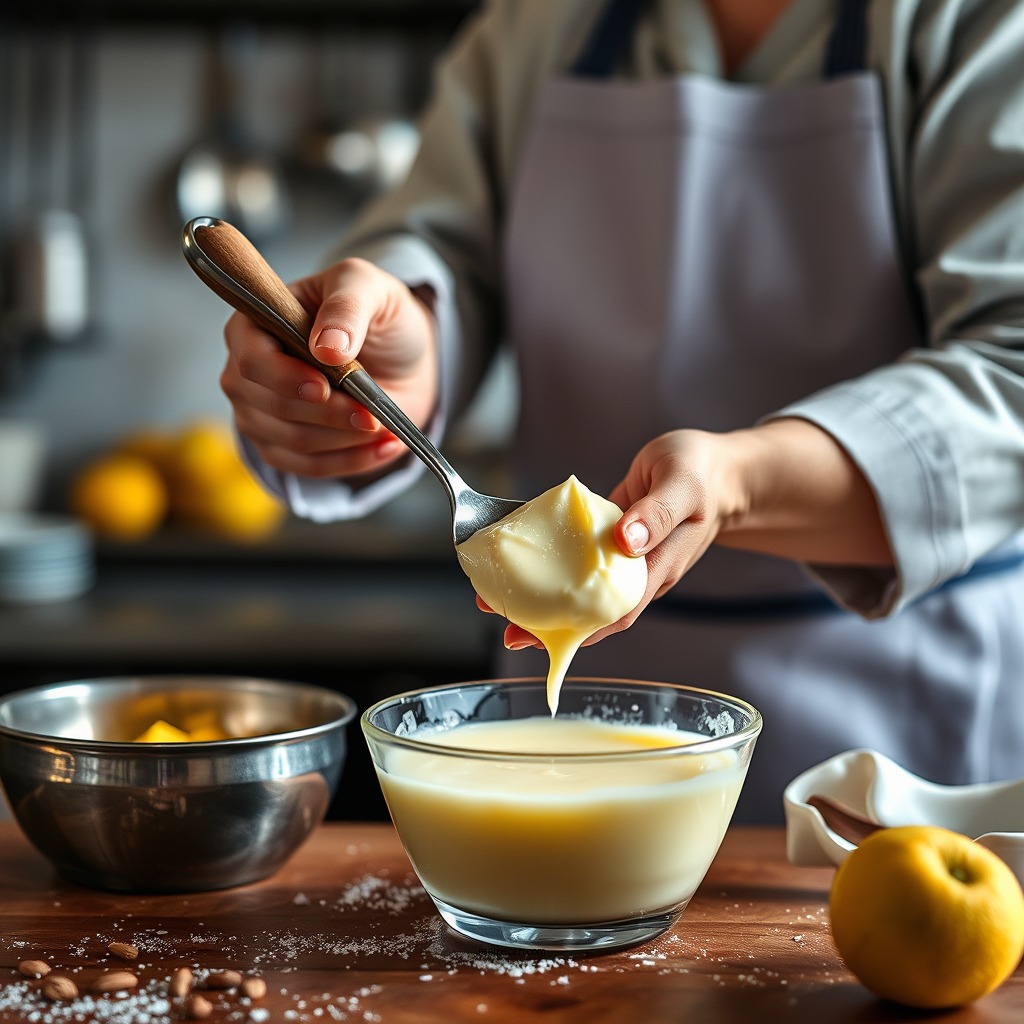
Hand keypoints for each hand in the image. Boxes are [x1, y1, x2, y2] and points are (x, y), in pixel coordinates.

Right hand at [220, 257, 437, 479]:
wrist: (402, 358)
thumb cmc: (377, 315)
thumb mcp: (370, 289)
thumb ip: (347, 306)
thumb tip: (326, 346)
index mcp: (255, 323)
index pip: (251, 359)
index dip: (284, 378)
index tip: (324, 387)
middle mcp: (247, 372)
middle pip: (273, 407)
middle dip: (330, 414)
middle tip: (372, 413)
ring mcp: (260, 413)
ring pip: (294, 441)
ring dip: (345, 439)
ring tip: (383, 425)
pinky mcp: (283, 447)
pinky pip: (309, 467)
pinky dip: (351, 461)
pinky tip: (384, 445)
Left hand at [500, 420, 892, 648]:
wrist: (721, 470)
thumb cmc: (704, 473)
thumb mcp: (682, 486)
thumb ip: (655, 514)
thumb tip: (624, 540)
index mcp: (657, 568)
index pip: (615, 613)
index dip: (578, 631)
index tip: (540, 639)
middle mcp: (640, 572)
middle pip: (593, 611)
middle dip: (551, 624)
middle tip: (509, 630)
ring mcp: (627, 558)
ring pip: (583, 588)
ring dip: (547, 597)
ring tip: (505, 601)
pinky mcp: (615, 539)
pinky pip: (582, 558)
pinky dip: (557, 565)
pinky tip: (531, 563)